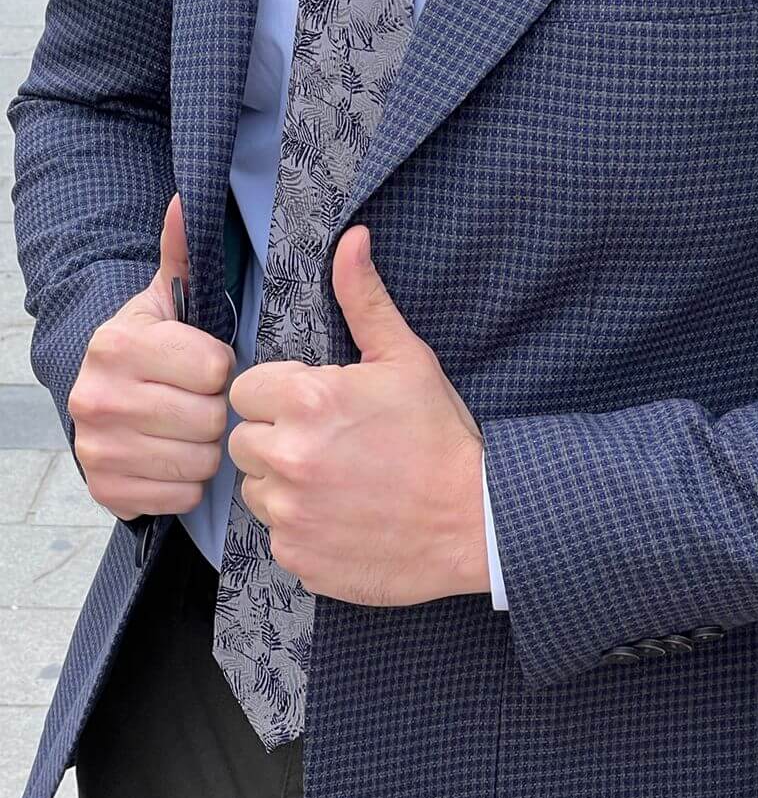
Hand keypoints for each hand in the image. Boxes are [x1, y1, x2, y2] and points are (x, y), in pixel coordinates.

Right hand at [67, 194, 235, 520]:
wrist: (103, 404)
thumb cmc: (153, 351)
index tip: (204, 365)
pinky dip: (187, 484)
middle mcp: (97, 396)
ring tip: (188, 429)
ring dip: (205, 449)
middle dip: (214, 411)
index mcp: (116, 344)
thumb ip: (183, 255)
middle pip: (209, 417)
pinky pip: (182, 496)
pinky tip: (173, 459)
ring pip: (200, 460)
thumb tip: (187, 199)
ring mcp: (97, 448)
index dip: (220, 367)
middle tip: (199, 402)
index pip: (214, 367)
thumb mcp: (166, 301)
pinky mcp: (106, 490)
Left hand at [227, 226, 489, 606]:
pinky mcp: (296, 557)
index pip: (246, 390)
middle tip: (330, 446)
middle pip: (243, 440)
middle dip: (276, 438)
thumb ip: (364, 299)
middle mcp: (288, 456)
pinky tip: (343, 518)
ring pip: (254, 489)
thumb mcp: (407, 360)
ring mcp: (289, 512)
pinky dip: (301, 529)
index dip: (279, 395)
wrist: (475, 522)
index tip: (317, 407)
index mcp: (307, 400)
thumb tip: (351, 239)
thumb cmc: (441, 438)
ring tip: (338, 483)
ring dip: (283, 485)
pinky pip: (275, 536)